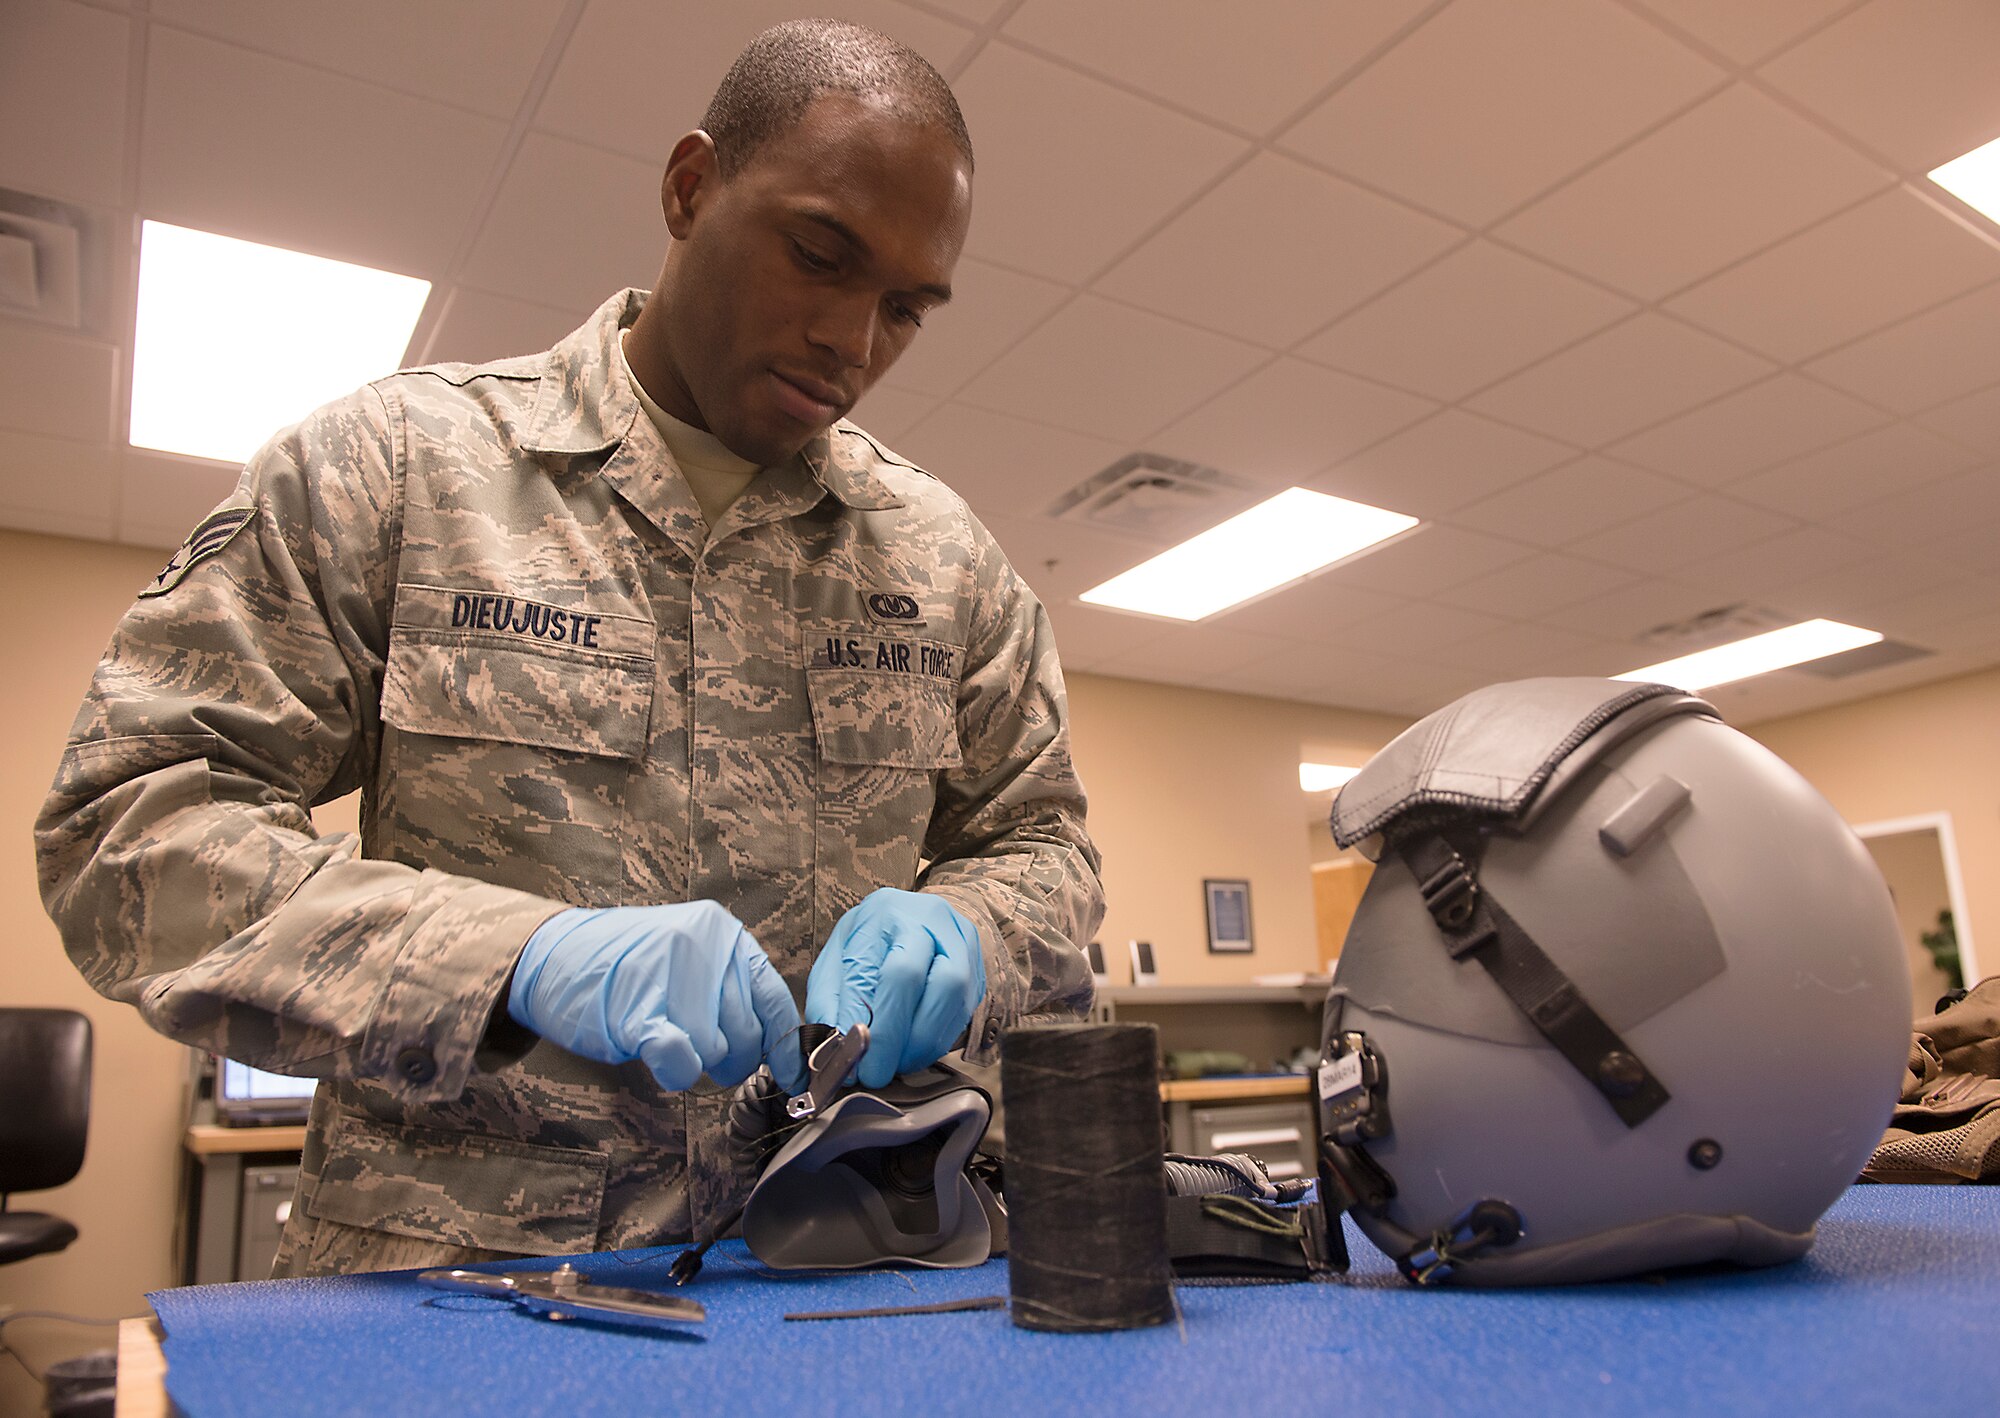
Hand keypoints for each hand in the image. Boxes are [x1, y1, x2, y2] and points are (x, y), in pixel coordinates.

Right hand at [508, 901, 805, 1093]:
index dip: (786, 1047)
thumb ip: (729, 989)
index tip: (793, 1079)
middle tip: (696, 1050)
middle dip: (729, 1059)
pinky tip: (661, 1055)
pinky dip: (677, 1069)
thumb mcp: (689, 957)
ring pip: (715, 1051)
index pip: (775, 999)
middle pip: (748, 1034)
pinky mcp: (639, 1009)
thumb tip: (774, 1046)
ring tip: (664, 1035)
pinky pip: (682, 1059)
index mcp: (725, 934)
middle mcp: (706, 948)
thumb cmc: (624, 967)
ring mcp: (673, 976)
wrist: (551, 956)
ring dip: (693, 1061)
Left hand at [805, 889, 984, 1088]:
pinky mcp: (979, 970)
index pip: (871, 968)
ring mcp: (961, 943)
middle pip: (912, 976)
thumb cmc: (875, 941)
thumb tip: (833, 1046)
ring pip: (949, 994)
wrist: (923, 919)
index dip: (858, 1018)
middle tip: (875, 1072)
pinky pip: (964, 1011)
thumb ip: (830, 997)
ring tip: (898, 1063)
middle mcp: (927, 920)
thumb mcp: (839, 956)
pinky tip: (917, 1051)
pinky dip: (939, 1040)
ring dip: (919, 1041)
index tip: (848, 1057)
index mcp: (884, 913)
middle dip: (891, 1035)